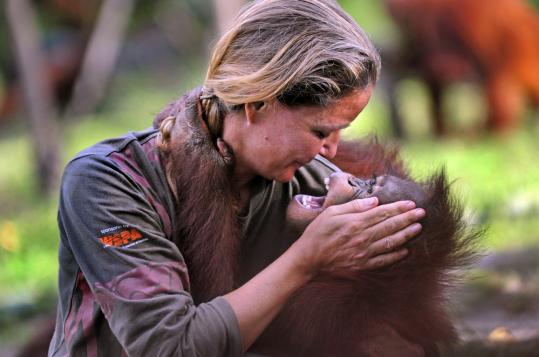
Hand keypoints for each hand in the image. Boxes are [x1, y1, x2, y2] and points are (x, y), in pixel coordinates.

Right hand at [293, 197, 424, 276]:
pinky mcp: (362, 266)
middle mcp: (362, 238)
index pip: (382, 213)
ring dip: (406, 235)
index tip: (411, 204)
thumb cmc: (317, 234)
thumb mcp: (331, 213)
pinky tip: (405, 250)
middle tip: (422, 213)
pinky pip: (384, 261)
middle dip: (408, 219)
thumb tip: (374, 201)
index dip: (399, 208)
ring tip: (418, 228)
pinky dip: (396, 256)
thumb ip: (353, 207)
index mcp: (355, 223)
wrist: (308, 260)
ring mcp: (363, 253)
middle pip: (390, 226)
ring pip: (390, 242)